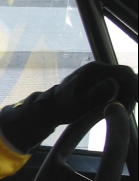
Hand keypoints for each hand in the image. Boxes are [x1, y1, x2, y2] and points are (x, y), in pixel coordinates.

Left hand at [0, 62, 137, 152]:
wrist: (50, 108)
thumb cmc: (63, 107)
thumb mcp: (80, 104)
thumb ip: (97, 94)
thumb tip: (113, 84)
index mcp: (95, 70)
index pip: (124, 73)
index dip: (133, 87)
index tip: (133, 103)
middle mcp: (98, 69)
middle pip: (125, 77)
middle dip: (130, 93)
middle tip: (128, 110)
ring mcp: (98, 75)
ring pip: (122, 83)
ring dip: (126, 96)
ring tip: (122, 112)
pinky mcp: (98, 82)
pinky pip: (116, 87)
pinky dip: (120, 97)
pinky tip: (115, 109)